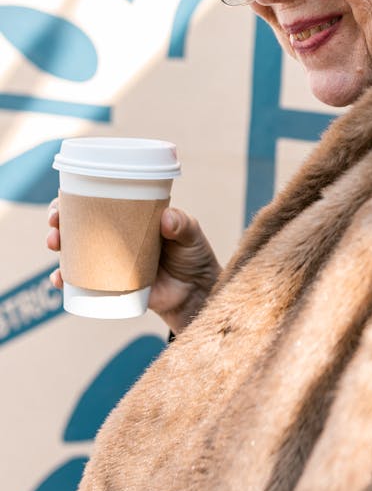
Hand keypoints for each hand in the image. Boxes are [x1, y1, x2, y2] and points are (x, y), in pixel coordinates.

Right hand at [47, 201, 220, 335]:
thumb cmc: (194, 257)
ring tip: (55, 245)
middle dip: (58, 220)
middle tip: (55, 224)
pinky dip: (66, 280)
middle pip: (78, 224)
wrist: (197, 293)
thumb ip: (183, 226)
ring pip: (74, 251)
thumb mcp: (191, 235)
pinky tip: (59, 279)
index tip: (64, 199)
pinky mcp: (110, 284)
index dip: (75, 197)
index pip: (98, 201)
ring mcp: (110, 261)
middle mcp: (115, 237)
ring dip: (58, 247)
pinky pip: (81, 282)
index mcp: (130, 217)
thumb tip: (167, 220)